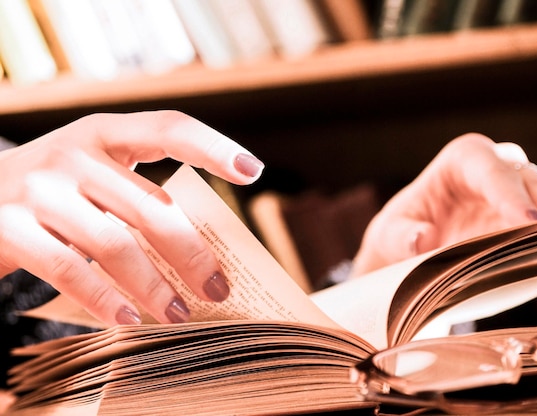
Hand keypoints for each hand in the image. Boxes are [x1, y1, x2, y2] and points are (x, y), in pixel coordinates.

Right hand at [0, 111, 264, 324]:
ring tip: (179, 314)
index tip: (253, 172)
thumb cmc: (53, 195)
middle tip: (218, 289)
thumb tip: (201, 254)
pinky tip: (128, 319)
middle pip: (151, 206)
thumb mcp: (93, 179)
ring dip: (154, 285)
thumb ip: (137, 199)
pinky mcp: (8, 225)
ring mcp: (39, 187)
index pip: (168, 127)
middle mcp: (73, 152)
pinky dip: (103, 298)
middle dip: (192, 254)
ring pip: (115, 242)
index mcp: (104, 133)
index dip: (214, 147)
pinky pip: (68, 268)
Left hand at [351, 133, 536, 291]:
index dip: (511, 195)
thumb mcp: (390, 233)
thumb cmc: (402, 230)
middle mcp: (498, 167)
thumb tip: (422, 240)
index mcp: (463, 159)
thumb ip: (401, 236)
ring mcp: (520, 191)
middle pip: (533, 184)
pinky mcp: (532, 217)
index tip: (527, 221)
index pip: (492, 171)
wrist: (414, 243)